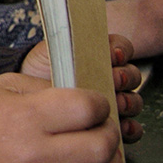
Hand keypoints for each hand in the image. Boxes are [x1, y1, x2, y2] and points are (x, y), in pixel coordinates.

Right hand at [0, 74, 122, 162]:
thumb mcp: (5, 86)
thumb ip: (47, 89)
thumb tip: (86, 98)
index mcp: (25, 116)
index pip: (86, 108)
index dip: (99, 103)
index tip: (95, 105)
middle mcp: (33, 153)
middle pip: (101, 145)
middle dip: (109, 133)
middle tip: (102, 129)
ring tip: (103, 157)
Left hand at [20, 35, 143, 143]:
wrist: (28, 93)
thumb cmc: (41, 69)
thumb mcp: (52, 49)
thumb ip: (68, 40)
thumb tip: (78, 33)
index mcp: (100, 56)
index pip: (122, 48)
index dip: (122, 51)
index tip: (114, 56)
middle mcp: (110, 77)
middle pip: (133, 75)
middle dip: (126, 77)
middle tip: (115, 80)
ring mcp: (112, 100)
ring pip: (134, 100)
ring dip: (129, 102)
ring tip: (117, 104)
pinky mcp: (109, 123)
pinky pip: (131, 128)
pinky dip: (131, 128)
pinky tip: (123, 127)